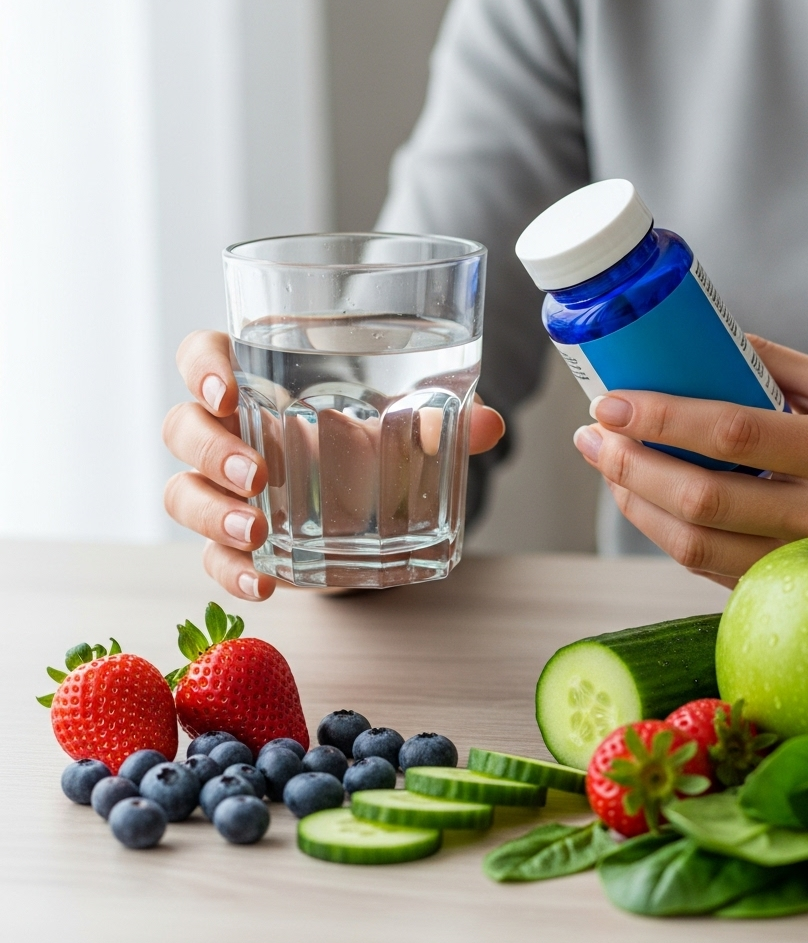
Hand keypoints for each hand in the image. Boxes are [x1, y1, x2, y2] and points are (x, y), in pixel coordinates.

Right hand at [163, 330, 504, 599]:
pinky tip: (261, 587)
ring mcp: (225, 491)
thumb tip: (490, 423)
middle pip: (183, 427)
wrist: (371, 505)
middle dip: (211, 450)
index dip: (201, 366)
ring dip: (212, 512)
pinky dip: (229, 572)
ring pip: (182, 493)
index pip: (201, 356)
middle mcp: (230, 433)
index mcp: (259, 383)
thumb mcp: (406, 426)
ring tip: (258, 531)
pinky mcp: (236, 543)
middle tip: (259, 473)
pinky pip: (210, 557)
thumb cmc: (372, 444)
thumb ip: (443, 420)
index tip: (228, 389)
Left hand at [573, 334, 807, 585]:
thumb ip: (775, 367)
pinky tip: (645, 502)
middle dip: (629, 465)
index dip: (661, 417)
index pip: (733, 433)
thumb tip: (701, 342)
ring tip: (608, 467)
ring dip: (636, 504)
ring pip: (695, 544)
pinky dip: (666, 535)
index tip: (610, 403)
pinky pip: (711, 567)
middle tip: (592, 438)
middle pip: (700, 498)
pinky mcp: (793, 589)